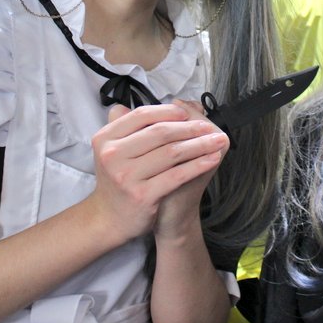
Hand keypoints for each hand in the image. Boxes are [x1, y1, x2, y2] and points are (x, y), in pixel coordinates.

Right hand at [88, 103, 227, 244]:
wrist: (109, 218)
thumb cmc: (120, 178)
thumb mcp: (118, 148)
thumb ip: (138, 124)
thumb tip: (181, 103)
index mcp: (106, 138)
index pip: (141, 115)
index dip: (167, 112)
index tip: (186, 113)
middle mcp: (112, 155)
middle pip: (159, 133)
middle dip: (189, 128)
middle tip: (208, 127)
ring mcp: (126, 176)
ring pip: (172, 152)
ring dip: (199, 144)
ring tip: (216, 141)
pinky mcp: (143, 195)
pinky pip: (177, 175)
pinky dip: (198, 165)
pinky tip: (212, 159)